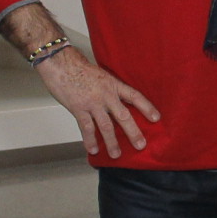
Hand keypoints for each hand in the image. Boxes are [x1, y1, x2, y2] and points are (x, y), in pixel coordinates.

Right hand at [35, 48, 160, 158]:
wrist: (60, 63)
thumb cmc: (78, 67)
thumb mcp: (101, 75)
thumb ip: (109, 88)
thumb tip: (116, 101)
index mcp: (113, 84)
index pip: (135, 96)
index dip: (146, 107)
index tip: (156, 118)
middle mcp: (106, 95)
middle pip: (123, 116)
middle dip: (133, 132)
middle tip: (140, 145)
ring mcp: (92, 103)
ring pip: (106, 126)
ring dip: (112, 142)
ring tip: (116, 154)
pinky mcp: (78, 108)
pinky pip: (86, 127)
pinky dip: (90, 140)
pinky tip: (93, 149)